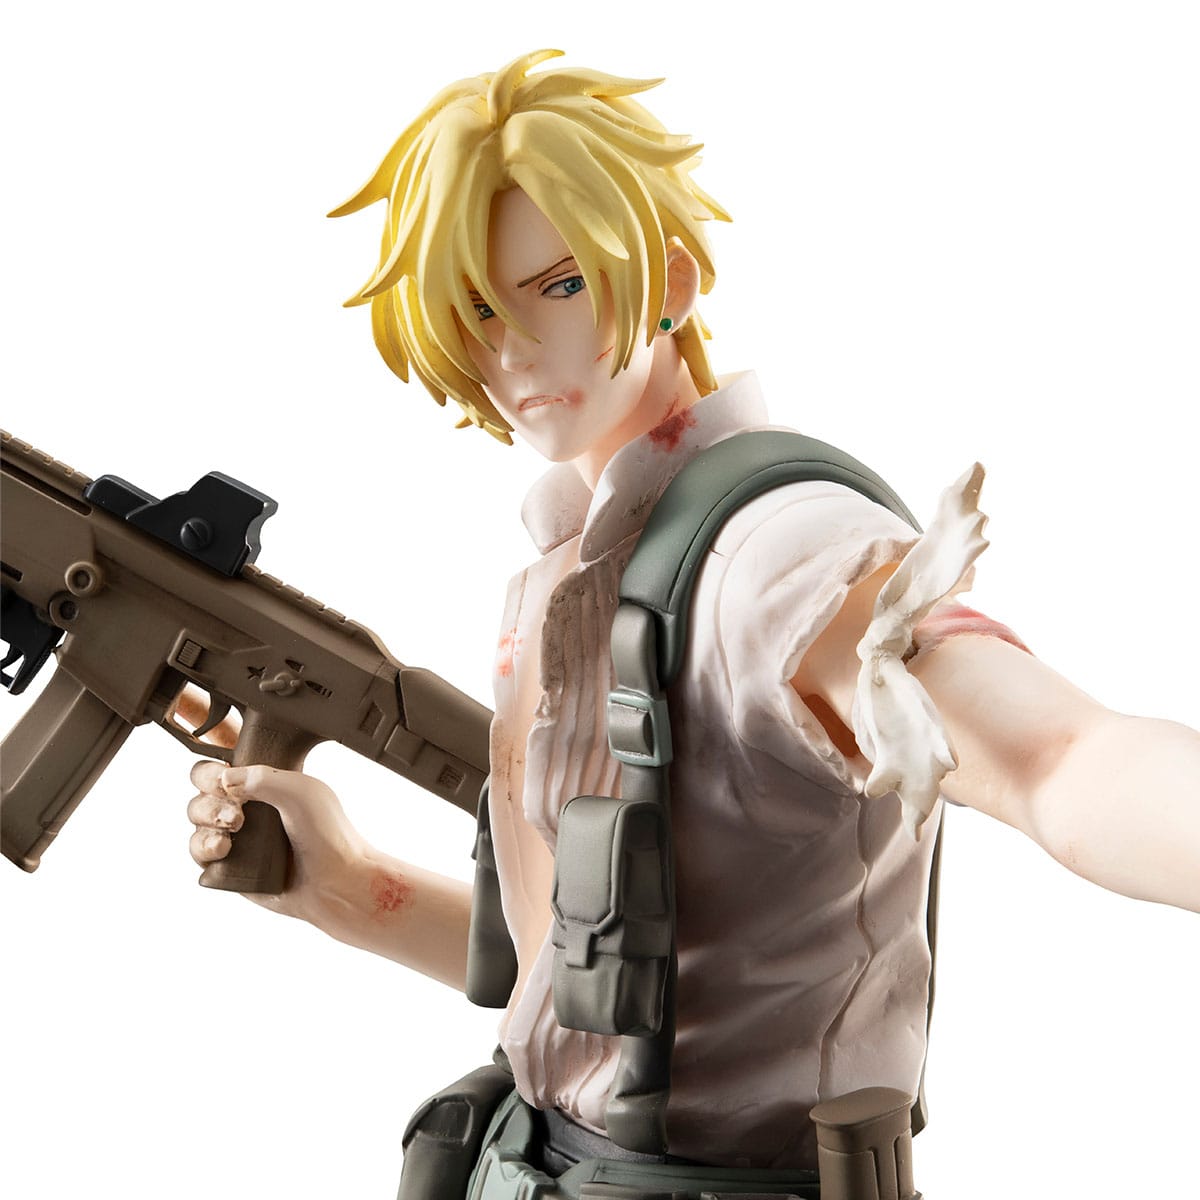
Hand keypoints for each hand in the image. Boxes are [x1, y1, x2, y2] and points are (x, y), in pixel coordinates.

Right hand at [187, 762, 368, 922]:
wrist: (334, 881)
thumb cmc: (326, 833)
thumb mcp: (300, 791)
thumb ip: (262, 777)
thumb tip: (225, 778)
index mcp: (265, 782)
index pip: (226, 761)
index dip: (214, 764)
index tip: (223, 777)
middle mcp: (248, 805)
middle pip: (202, 785)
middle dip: (208, 790)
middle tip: (234, 807)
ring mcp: (237, 835)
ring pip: (197, 816)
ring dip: (207, 817)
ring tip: (234, 828)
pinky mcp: (229, 865)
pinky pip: (199, 852)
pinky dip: (204, 846)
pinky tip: (224, 849)